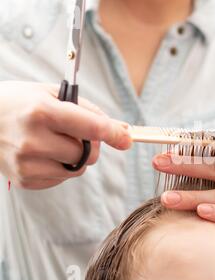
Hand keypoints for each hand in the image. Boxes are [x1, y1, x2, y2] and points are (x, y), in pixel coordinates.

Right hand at [0, 81, 130, 189]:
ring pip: (77, 169)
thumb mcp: (50, 93)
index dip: (114, 134)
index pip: (91, 128)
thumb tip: (120, 130)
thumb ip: (88, 110)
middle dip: (92, 145)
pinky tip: (43, 152)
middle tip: (78, 134)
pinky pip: (61, 178)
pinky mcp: (25, 180)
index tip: (126, 139)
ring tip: (56, 141)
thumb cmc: (17, 103)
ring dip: (76, 157)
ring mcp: (27, 164)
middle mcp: (33, 140)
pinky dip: (61, 167)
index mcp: (42, 112)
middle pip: (88, 154)